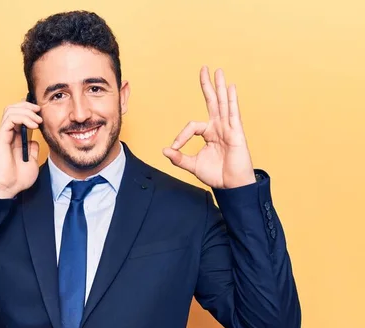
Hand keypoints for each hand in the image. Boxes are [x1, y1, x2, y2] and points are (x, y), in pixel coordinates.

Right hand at [0, 100, 42, 198]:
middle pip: (13, 109)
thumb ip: (32, 149)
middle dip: (27, 105)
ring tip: (37, 119)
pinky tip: (33, 125)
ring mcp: (3, 134)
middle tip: (39, 110)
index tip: (42, 114)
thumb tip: (34, 141)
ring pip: (11, 110)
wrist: (8, 188)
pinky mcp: (1, 137)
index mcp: (14, 139)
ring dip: (26, 110)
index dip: (29, 110)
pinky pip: (10, 119)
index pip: (19, 116)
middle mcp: (8, 134)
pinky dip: (23, 117)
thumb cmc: (17, 179)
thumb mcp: (32, 162)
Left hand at [162, 66, 255, 188]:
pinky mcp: (236, 133)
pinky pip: (233, 114)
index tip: (174, 148)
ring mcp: (228, 128)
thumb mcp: (192, 165)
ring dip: (220, 87)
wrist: (231, 186)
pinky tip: (231, 87)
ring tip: (217, 71)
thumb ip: (178, 158)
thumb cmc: (216, 175)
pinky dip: (231, 101)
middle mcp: (219, 127)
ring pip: (222, 103)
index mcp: (209, 133)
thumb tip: (164, 150)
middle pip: (212, 102)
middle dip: (207, 85)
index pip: (192, 126)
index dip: (181, 136)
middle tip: (204, 68)